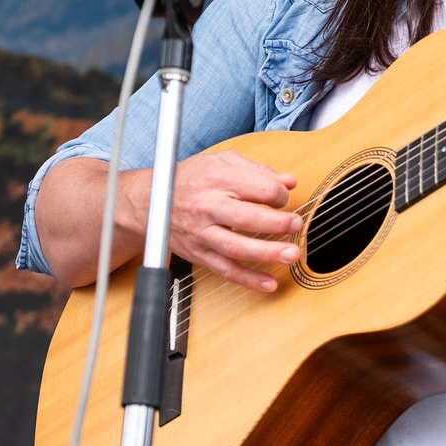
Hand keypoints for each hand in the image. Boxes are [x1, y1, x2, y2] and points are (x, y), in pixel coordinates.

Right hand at [130, 149, 299, 291]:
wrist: (149, 201)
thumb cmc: (191, 178)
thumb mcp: (223, 162)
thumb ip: (258, 170)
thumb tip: (289, 181)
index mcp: (218, 179)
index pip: (258, 188)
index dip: (279, 194)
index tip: (283, 198)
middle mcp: (208, 206)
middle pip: (246, 218)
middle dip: (277, 224)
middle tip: (296, 224)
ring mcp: (202, 233)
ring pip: (236, 247)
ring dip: (267, 253)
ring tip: (291, 254)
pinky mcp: (199, 254)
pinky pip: (225, 270)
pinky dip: (248, 279)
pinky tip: (269, 283)